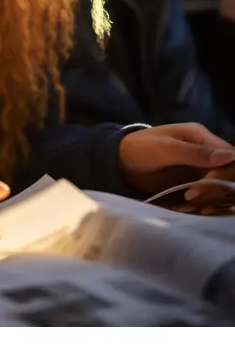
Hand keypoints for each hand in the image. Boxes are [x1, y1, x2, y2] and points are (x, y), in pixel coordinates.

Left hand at [118, 123, 234, 193]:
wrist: (120, 162)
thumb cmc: (140, 148)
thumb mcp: (165, 149)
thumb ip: (195, 153)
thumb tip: (229, 156)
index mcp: (200, 136)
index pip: (230, 156)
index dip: (224, 173)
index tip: (205, 184)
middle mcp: (205, 152)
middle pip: (229, 174)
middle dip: (215, 189)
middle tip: (191, 197)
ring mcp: (200, 169)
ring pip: (220, 188)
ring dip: (209, 199)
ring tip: (187, 202)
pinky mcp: (193, 183)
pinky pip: (208, 196)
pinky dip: (202, 203)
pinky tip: (188, 207)